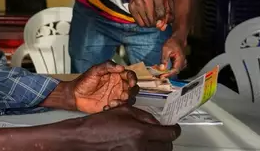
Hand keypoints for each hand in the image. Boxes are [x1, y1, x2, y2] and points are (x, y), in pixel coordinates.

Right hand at [63, 105, 180, 149]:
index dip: (174, 129)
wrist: (85, 138)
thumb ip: (145, 116)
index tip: (174, 127)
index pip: (169, 134)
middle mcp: (140, 147)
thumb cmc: (100, 124)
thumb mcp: (124, 111)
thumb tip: (157, 122)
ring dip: (158, 147)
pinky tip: (141, 145)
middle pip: (167, 147)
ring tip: (150, 140)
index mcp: (140, 132)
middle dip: (166, 139)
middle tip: (161, 133)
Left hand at [71, 61, 138, 112]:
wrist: (75, 95)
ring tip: (113, 102)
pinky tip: (106, 107)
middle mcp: (118, 85)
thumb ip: (107, 66)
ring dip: (124, 102)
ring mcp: (116, 96)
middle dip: (131, 92)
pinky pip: (120, 108)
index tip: (131, 83)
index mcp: (116, 75)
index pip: (129, 75)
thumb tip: (121, 67)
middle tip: (124, 95)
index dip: (133, 78)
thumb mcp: (95, 70)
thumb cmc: (84, 81)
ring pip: (129, 99)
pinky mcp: (112, 105)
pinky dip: (116, 108)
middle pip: (133, 88)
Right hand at [129, 0, 173, 29]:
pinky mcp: (131, 7)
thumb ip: (169, 13)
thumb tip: (162, 27)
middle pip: (152, 20)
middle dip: (156, 23)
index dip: (163, 21)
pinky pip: (139, 23)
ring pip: (145, 23)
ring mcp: (136, 2)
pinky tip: (146, 16)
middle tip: (157, 19)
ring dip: (150, 23)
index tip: (163, 21)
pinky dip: (144, 22)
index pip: (160, 14)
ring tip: (152, 17)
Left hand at [159, 36, 186, 77]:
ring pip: (175, 71)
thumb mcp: (166, 49)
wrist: (178, 39)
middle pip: (175, 72)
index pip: (175, 70)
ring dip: (167, 73)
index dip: (168, 74)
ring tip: (159, 73)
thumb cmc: (172, 43)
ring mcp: (182, 63)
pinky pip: (174, 69)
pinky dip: (169, 70)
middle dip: (167, 75)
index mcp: (180, 59)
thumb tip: (162, 68)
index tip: (162, 76)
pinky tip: (163, 70)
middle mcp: (182, 63)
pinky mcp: (179, 63)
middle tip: (158, 75)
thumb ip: (164, 59)